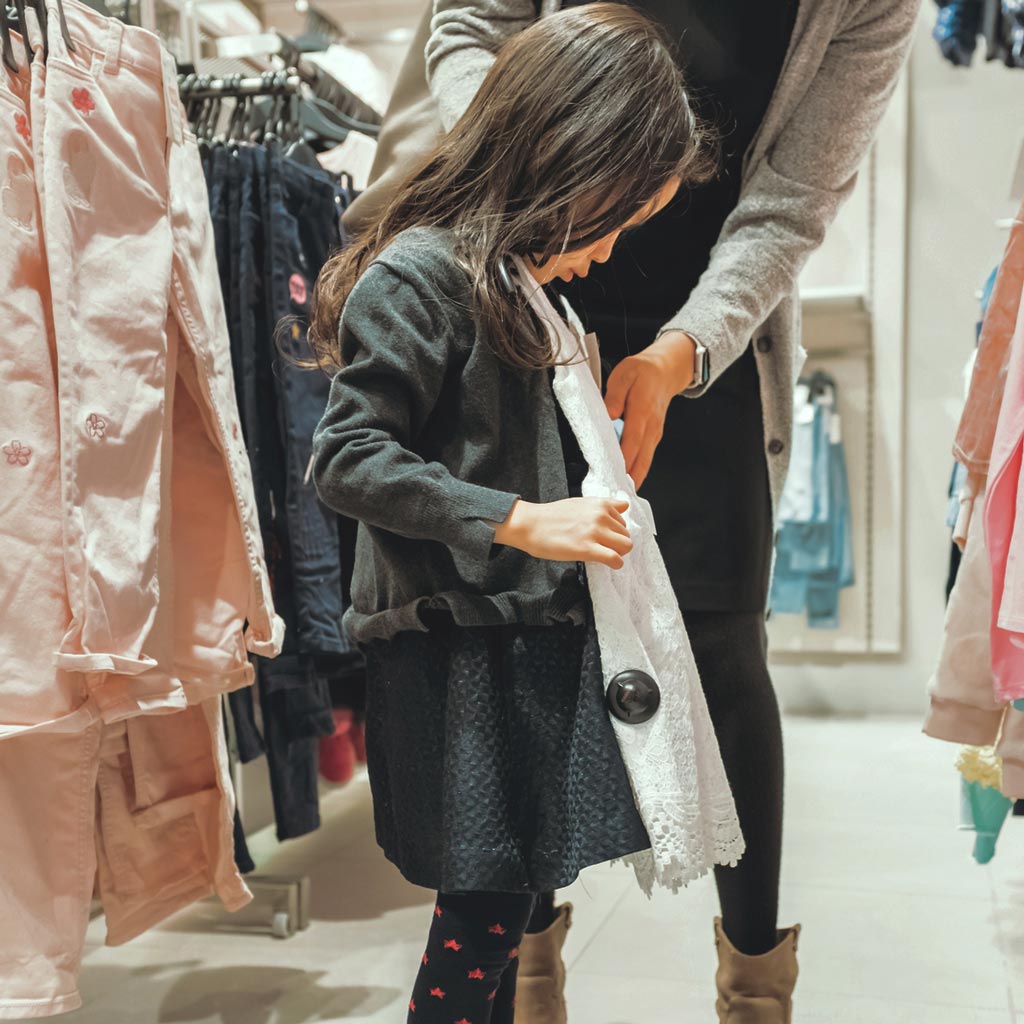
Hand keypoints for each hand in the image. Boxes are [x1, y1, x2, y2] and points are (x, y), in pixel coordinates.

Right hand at [492, 498, 632, 568]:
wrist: (530, 524)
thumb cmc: (552, 516)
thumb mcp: (582, 503)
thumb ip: (605, 505)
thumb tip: (625, 505)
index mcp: (600, 504)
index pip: (623, 522)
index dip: (614, 532)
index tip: (603, 538)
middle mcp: (600, 516)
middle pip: (626, 536)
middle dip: (617, 544)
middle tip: (600, 548)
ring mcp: (594, 532)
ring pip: (625, 546)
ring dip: (617, 553)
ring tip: (602, 555)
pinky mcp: (587, 549)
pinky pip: (615, 559)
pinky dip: (615, 564)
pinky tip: (607, 563)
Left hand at [604, 331, 696, 487]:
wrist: (666, 370)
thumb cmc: (643, 372)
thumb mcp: (624, 374)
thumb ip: (615, 395)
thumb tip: (609, 414)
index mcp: (642, 412)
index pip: (631, 442)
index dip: (623, 461)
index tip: (613, 475)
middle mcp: (651, 427)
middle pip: (640, 460)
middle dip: (628, 479)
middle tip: (615, 496)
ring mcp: (654, 434)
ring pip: (644, 462)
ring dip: (633, 478)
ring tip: (618, 494)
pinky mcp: (654, 437)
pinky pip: (645, 457)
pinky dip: (636, 470)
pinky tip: (625, 479)